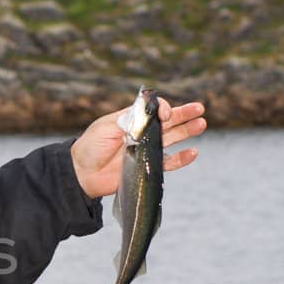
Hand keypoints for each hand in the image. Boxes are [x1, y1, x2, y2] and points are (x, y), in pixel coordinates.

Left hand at [71, 98, 206, 198]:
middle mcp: (141, 134)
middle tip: (200, 109)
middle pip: (167, 122)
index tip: (165, 113)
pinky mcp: (147, 168)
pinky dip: (181, 159)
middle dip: (184, 115)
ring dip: (187, 132)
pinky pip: (168, 163)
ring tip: (201, 124)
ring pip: (172, 139)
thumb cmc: (91, 147)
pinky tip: (193, 152)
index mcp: (131, 120)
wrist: (82, 174)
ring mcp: (146, 150)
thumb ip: (130, 118)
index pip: (153, 110)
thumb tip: (151, 112)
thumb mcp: (107, 126)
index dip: (162, 108)